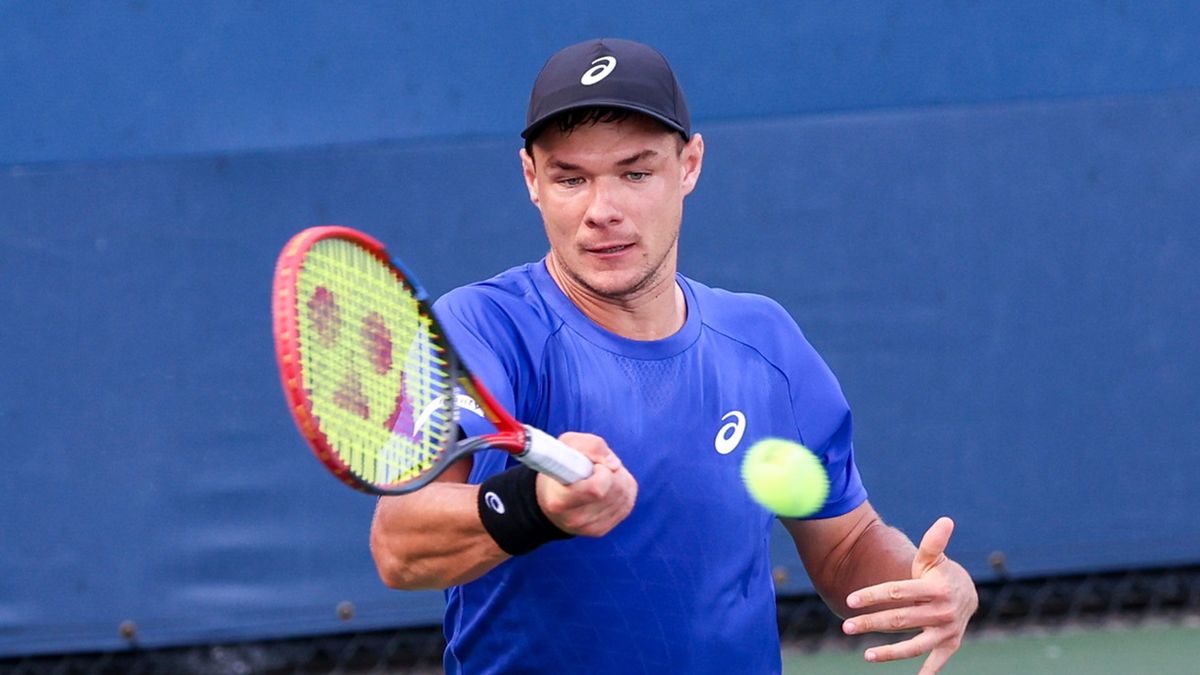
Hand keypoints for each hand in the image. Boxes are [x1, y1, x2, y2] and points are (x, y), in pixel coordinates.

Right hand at [535, 432, 637, 536]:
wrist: (551, 497)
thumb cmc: (559, 466)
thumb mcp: (567, 445)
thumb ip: (591, 446)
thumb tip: (615, 464)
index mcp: (559, 501)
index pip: (596, 489)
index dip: (602, 471)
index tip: (595, 465)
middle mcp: (574, 519)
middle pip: (615, 490)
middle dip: (613, 471)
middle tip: (597, 467)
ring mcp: (589, 527)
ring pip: (624, 496)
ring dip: (619, 479)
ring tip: (601, 476)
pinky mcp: (602, 529)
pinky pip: (627, 503)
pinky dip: (623, 490)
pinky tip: (608, 487)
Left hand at [842, 517, 977, 673]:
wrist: (969, 594)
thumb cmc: (940, 574)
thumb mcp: (935, 559)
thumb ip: (933, 543)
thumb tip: (945, 520)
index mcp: (935, 588)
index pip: (897, 592)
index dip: (872, 595)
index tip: (850, 600)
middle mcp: (941, 611)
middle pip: (900, 619)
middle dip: (871, 623)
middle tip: (846, 626)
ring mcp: (946, 631)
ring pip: (915, 645)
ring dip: (890, 652)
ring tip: (866, 656)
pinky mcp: (950, 645)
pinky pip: (936, 662)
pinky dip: (927, 672)